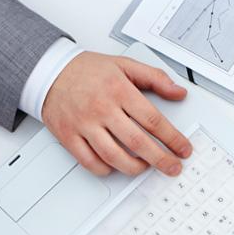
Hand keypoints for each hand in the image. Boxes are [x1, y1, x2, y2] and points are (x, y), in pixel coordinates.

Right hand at [44, 52, 191, 176]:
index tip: (183, 148)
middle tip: (173, 167)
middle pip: (137, 142)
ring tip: (146, 168)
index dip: (172, 138)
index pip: (152, 120)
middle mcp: (102, 108)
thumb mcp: (125, 64)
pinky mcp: (69, 136)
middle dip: (160, 159)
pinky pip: (89, 161)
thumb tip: (179, 92)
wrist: (50, 71)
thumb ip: (155, 78)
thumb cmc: (87, 70)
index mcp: (119, 90)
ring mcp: (84, 124)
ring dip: (134, 167)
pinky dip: (105, 169)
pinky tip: (115, 166)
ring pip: (113, 156)